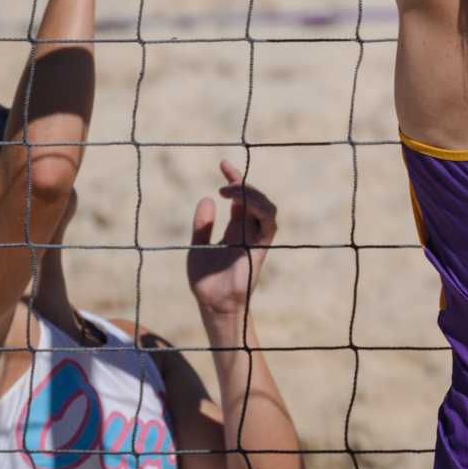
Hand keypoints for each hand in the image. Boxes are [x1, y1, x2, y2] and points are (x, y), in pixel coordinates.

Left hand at [187, 160, 278, 322]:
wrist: (212, 303)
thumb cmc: (205, 280)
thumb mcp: (198, 246)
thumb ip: (203, 225)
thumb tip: (207, 200)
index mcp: (235, 230)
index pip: (241, 199)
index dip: (235, 180)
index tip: (223, 164)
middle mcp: (248, 232)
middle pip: (255, 199)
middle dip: (243, 183)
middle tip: (225, 176)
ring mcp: (256, 240)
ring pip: (267, 208)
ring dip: (253, 194)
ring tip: (233, 190)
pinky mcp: (260, 249)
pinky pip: (269, 225)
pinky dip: (261, 209)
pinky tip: (243, 202)